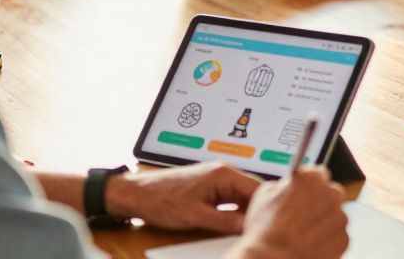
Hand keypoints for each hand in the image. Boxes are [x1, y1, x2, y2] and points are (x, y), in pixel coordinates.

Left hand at [104, 162, 261, 233]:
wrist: (135, 195)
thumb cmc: (160, 199)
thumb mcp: (195, 216)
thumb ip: (225, 222)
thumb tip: (247, 227)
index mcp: (223, 174)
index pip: (257, 188)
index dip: (265, 207)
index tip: (269, 224)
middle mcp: (223, 174)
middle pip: (251, 193)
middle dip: (257, 210)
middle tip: (260, 229)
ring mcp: (216, 181)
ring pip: (241, 198)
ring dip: (246, 213)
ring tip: (249, 229)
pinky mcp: (209, 189)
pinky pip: (230, 201)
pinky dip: (234, 213)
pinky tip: (234, 226)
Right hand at [232, 167, 347, 258]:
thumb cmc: (266, 230)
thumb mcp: (263, 195)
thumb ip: (282, 185)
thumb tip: (287, 186)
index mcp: (312, 178)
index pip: (317, 173)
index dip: (308, 186)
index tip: (302, 194)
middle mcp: (331, 194)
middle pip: (330, 193)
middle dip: (319, 202)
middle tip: (301, 216)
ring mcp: (341, 217)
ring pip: (334, 215)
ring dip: (323, 221)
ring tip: (303, 234)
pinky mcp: (344, 238)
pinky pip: (337, 234)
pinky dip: (327, 239)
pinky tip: (310, 244)